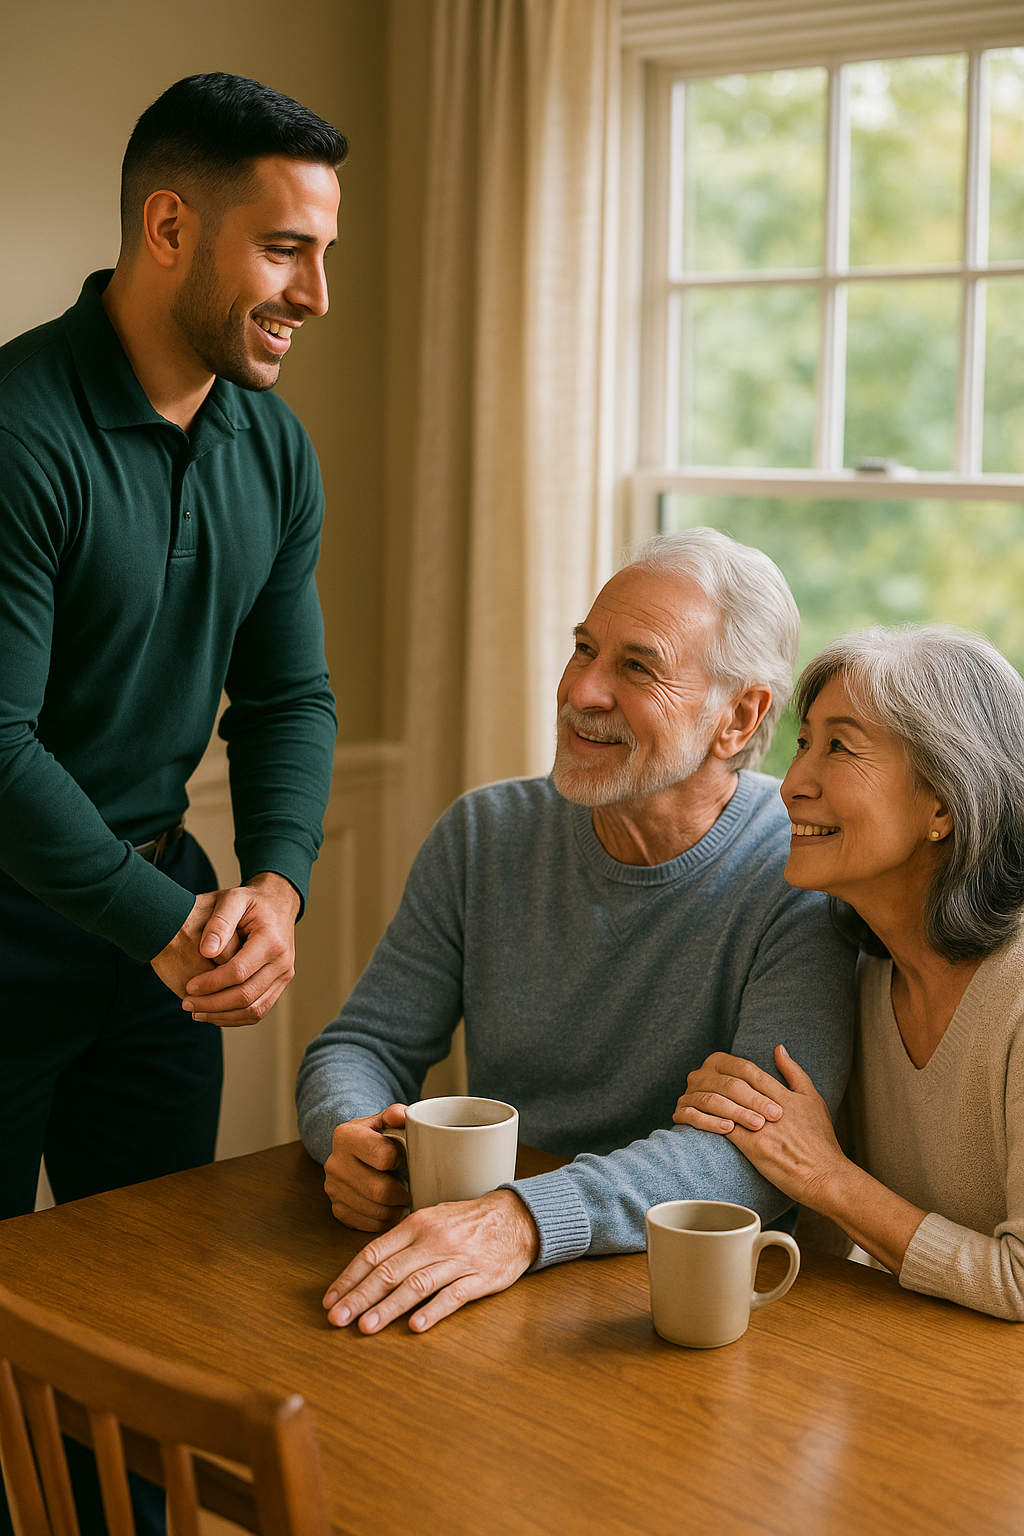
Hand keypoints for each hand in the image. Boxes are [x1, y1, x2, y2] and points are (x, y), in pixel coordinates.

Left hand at [151, 872, 299, 1025]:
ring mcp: (284, 976)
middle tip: (186, 1003)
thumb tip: (206, 952)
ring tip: (196, 1012)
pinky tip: (213, 1013)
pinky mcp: (279, 984)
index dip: (211, 984)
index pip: (238, 972)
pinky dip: (235, 1017)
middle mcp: (282, 962)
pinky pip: (258, 1010)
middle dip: (212, 1004)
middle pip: (246, 996)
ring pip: (254, 1010)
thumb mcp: (232, 900)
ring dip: (222, 1016)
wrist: (276, 903)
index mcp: (271, 941)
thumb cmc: (250, 901)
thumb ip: (218, 923)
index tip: (188, 986)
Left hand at [322, 1189, 539, 1333]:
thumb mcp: (432, 1219)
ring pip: (416, 1284)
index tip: (330, 1300)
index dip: (349, 1278)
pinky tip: (416, 1326)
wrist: (517, 1218)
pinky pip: (453, 1296)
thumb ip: (403, 1241)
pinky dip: (433, 1311)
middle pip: (389, 1271)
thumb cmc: (468, 1223)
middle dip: (360, 1297)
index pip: (374, 1253)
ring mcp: (457, 1260)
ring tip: (366, 1327)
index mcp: (417, 1225)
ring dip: (389, 1308)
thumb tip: (368, 1268)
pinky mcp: (479, 1278)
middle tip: (337, 1319)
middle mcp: (433, 1241)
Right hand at [324, 1105, 411, 1230]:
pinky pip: (367, 1224)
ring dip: (395, 1209)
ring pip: (376, 1211)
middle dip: (401, 1192)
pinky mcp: (336, 1209)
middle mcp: (335, 1163)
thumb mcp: (383, 1119)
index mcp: (346, 1136)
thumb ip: (395, 1114)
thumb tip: (403, 1115)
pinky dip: (384, 1220)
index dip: (401, 1159)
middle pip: (380, 1190)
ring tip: (402, 1199)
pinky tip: (390, 1209)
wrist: (351, 1149)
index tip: (404, 1158)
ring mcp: (333, 1188)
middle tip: (410, 1188)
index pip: (384, 1157)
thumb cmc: (374, 1136)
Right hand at [673, 1049, 785, 1133]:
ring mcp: (689, 1092)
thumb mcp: (776, 1093)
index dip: (763, 1087)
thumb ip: (784, 1070)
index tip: (780, 1108)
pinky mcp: (680, 1112)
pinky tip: (728, 1129)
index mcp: (719, 1062)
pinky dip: (710, 1122)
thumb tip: (780, 1048)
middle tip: (772, 1117)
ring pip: (713, 1100)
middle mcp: (701, 1074)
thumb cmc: (760, 1114)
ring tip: (756, 1124)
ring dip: (735, 1112)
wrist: (734, 1141)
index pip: (744, 1070)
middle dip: (752, 1102)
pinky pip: (693, 1115)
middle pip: (729, 1085)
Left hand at [674, 1045, 847, 1208]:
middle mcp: (771, 1108)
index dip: (733, 1070)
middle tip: (702, 1080)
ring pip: (727, 1106)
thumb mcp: (813, 1099)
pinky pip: (725, 1129)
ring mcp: (761, 1128)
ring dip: (710, 1101)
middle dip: (716, 1082)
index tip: (721, 1070)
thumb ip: (794, 1073)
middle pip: (735, 1086)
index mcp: (785, 1096)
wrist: (825, 1176)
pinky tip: (700, 1119)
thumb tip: (778, 1049)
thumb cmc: (821, 1141)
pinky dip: (711, 1123)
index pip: (752, 1073)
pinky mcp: (753, 1147)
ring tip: (698, 1098)